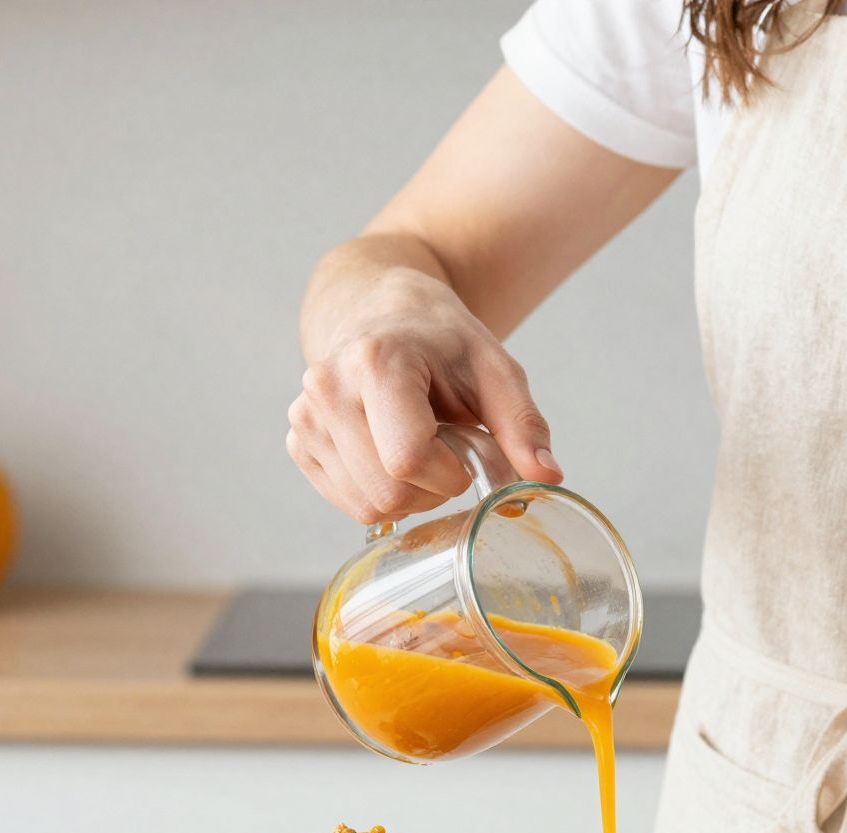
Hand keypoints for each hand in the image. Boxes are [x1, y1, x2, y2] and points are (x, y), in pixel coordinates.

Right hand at [287, 269, 560, 522]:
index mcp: (375, 360)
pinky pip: (349, 503)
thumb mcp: (495, 370)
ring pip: (367, 506)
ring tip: (418, 446)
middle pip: (387, 492)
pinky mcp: (298, 442)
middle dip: (432, 488)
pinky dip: (381, 493)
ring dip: (409, 494)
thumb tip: (548, 476)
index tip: (465, 448)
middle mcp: (327, 387)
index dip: (451, 474)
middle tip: (445, 448)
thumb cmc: (444, 342)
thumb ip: (523, 424)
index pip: (408, 460)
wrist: (384, 312)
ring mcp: (306, 417)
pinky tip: (391, 453)